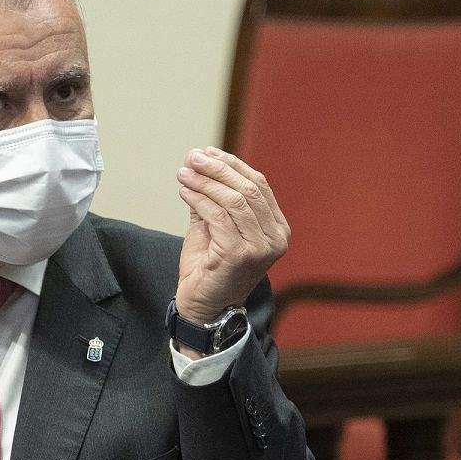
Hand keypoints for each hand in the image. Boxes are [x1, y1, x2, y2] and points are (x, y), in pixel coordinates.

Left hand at [175, 145, 289, 328]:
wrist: (202, 307)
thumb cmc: (209, 268)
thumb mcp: (213, 226)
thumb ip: (212, 197)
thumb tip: (199, 161)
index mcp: (277, 228)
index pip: (258, 185)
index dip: (231, 165)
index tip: (206, 152)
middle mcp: (276, 237)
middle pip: (248, 189)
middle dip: (217, 169)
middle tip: (192, 158)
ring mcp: (261, 247)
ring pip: (234, 200)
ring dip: (205, 182)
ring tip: (183, 173)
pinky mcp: (241, 255)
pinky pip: (219, 217)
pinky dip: (199, 200)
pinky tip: (184, 192)